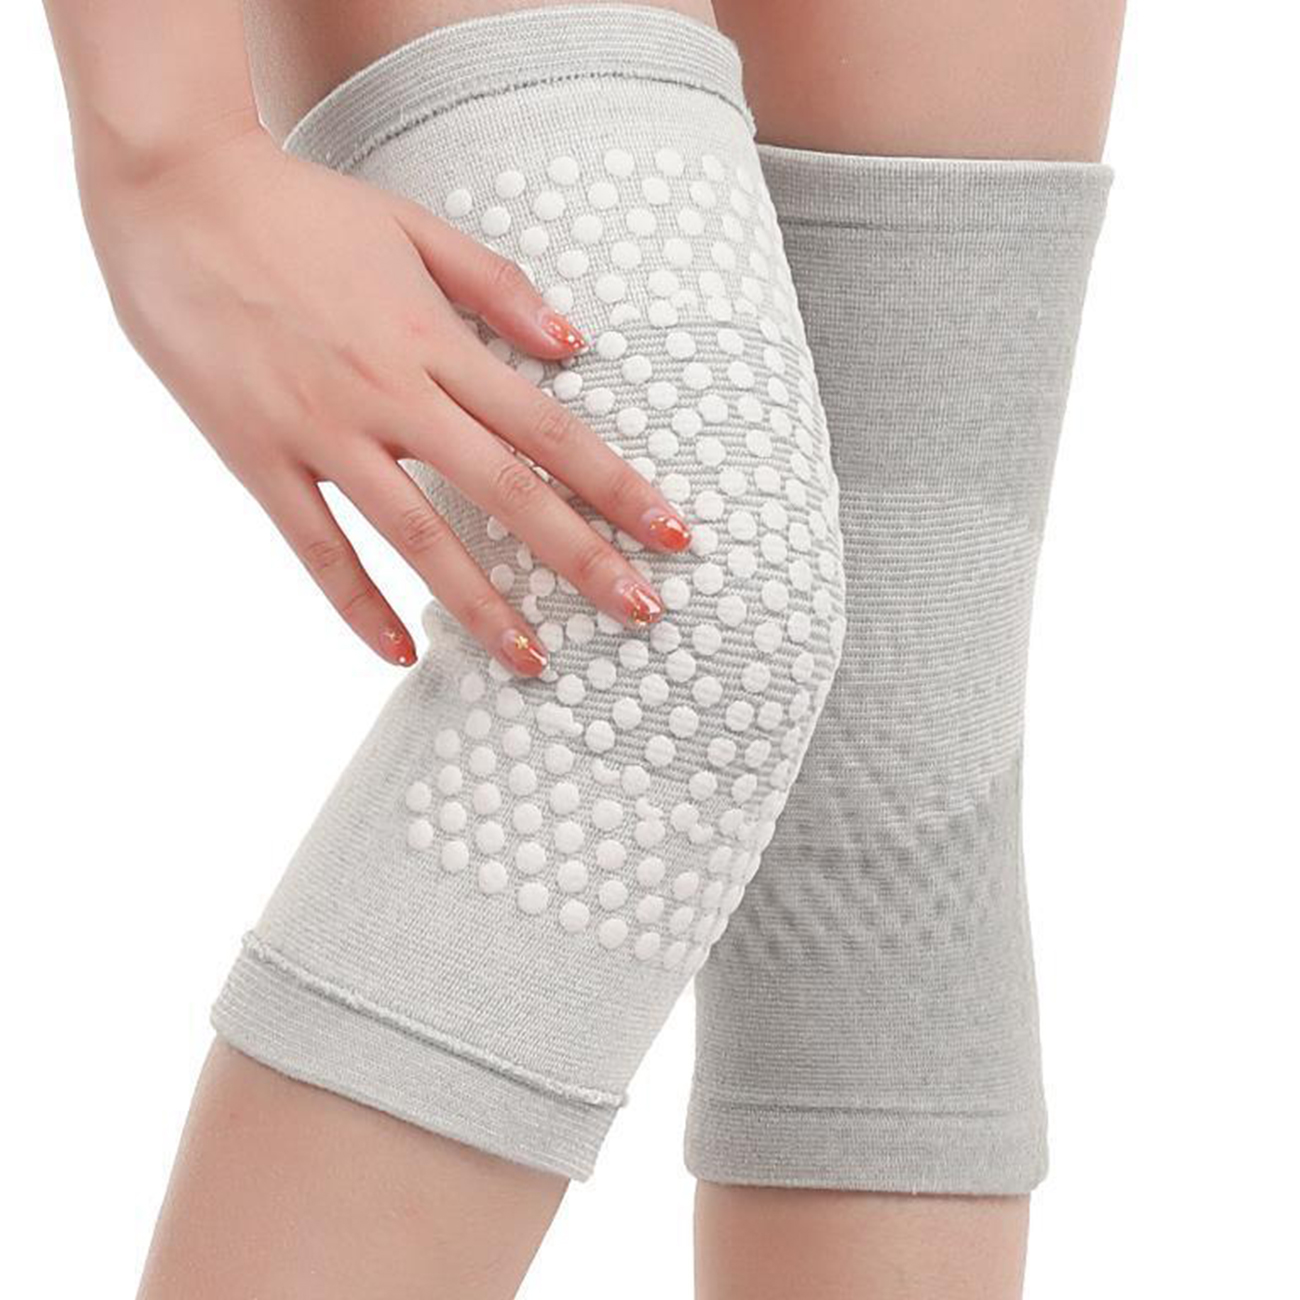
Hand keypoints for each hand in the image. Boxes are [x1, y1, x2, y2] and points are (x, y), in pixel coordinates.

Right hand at [82, 124, 689, 674]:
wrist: (172, 192)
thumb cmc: (301, 207)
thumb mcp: (412, 226)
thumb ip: (496, 285)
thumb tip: (575, 344)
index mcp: (434, 341)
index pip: (548, 426)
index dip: (616, 485)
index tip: (670, 534)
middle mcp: (389, 394)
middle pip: (504, 490)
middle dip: (579, 557)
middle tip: (639, 613)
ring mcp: (322, 431)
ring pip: (417, 534)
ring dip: (480, 603)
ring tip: (533, 660)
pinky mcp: (258, 456)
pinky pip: (316, 547)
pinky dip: (357, 605)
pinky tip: (400, 655)